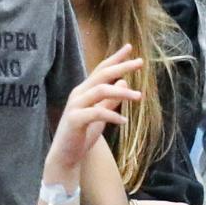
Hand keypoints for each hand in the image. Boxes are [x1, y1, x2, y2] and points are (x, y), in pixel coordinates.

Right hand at [46, 45, 143, 176]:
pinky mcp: (75, 120)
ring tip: (139, 97)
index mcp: (84, 91)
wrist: (65, 156)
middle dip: (121, 67)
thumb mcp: (100, 115)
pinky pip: (96, 113)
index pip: (101, 69)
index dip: (115, 58)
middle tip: (140, 62)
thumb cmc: (82, 135)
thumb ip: (110, 100)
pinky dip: (112, 115)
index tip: (129, 48)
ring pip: (100, 91)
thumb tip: (124, 82)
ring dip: (121, 93)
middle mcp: (78, 94)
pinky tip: (124, 120)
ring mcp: (75, 106)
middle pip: (101, 75)